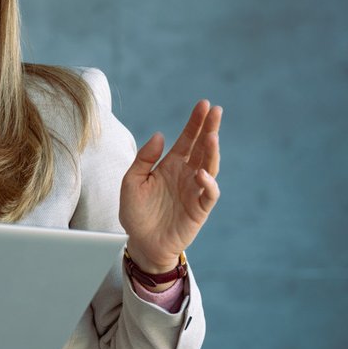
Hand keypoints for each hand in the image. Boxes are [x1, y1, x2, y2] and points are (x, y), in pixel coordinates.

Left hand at [119, 100, 221, 270]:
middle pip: (202, 147)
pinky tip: (202, 174)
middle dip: (209, 129)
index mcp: (171, 165)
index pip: (187, 139)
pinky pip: (209, 193)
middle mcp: (186, 174)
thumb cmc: (136, 214)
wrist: (142, 244)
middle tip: (216, 111)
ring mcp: (195, 190)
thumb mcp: (131, 182)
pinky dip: (209, 183)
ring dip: (212, 151)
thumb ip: (143, 159)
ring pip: (210, 166)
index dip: (195, 123)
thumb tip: (159, 135)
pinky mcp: (200, 209)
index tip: (204, 104)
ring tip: (211, 136)